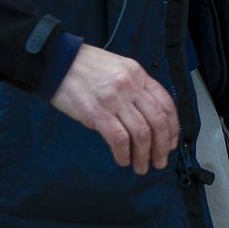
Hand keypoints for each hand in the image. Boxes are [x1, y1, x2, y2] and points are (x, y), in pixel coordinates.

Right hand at [48, 45, 178, 173]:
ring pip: (141, 133)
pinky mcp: (97, 112)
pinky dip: (124, 154)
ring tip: (141, 167)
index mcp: (137, 74)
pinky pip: (119, 139)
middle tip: (160, 161)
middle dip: (162, 146)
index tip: (170, 143)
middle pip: (158, 121)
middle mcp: (130, 86)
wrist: (56, 61)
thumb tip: (144, 116)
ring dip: (145, 155)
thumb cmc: (84, 66)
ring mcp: (114, 99)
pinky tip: (123, 160)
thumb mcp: (117, 68)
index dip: (172, 128)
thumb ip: (133, 87)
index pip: (165, 103)